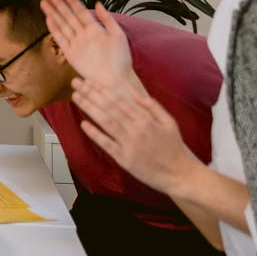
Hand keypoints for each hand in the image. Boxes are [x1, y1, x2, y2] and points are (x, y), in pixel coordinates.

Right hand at [40, 0, 140, 93]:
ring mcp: (76, 43)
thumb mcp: (118, 36)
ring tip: (44, 2)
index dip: (72, 0)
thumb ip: (108, 19)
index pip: (80, 10)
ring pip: (62, 25)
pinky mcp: (71, 54)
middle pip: (68, 15)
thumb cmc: (121, 60)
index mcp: (95, 28)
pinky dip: (54, 29)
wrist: (116, 81)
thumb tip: (98, 3)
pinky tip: (48, 19)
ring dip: (53, 13)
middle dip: (58, 3)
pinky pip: (60, 39)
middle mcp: (83, 34)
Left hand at [72, 78, 199, 196]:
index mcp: (146, 120)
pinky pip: (107, 145)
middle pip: (109, 108)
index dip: (102, 90)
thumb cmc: (174, 148)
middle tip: (76, 83)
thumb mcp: (169, 122)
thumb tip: (134, 94)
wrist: (180, 174)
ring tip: (76, 97)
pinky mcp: (125, 159)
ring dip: (89, 108)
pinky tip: (84, 124)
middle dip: (91, 94)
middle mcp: (136, 130)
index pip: (119, 101)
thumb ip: (152, 107)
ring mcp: (129, 144)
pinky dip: (95, 134)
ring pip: (106, 122)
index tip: (89, 81)